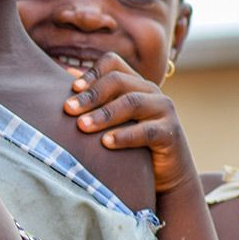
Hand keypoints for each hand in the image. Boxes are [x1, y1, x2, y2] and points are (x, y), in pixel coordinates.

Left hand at [64, 53, 199, 194]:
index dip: (91, 73)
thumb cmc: (132, 146)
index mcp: (135, 83)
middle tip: (68, 109)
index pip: (112, 63)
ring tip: (82, 126)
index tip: (72, 89)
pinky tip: (106, 143)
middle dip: (91, 95)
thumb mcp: (113, 120)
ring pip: (132, 102)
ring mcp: (163, 110)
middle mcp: (151, 92)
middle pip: (118, 81)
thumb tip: (68, 76)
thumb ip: (97, 100)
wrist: (166, 175)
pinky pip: (146, 131)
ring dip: (104, 114)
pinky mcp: (170, 133)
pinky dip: (124, 136)